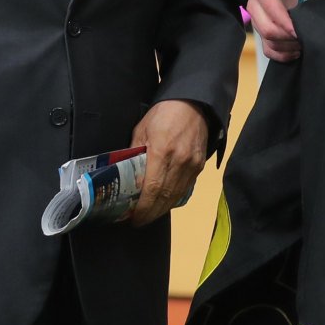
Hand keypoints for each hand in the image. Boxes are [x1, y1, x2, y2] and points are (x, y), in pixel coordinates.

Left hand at [126, 99, 210, 227]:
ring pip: (176, 196)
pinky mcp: (200, 166)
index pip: (152, 189)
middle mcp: (180, 162)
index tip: (132, 218)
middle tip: (138, 221)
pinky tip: (164, 203)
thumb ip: (134, 154)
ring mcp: (193, 165)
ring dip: (162, 209)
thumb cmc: (163, 114)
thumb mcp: (141, 130)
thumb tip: (124, 177)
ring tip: (149, 215)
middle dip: (150, 213)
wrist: (192, 103)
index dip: (143, 208)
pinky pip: (185, 189)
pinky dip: (174, 199)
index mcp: (162, 151)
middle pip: (165, 197)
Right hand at [246, 0, 301, 61]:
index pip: (272, 9)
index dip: (287, 22)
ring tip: (304, 43)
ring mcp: (256, 19)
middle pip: (267, 29)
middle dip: (288, 37)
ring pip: (268, 42)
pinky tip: (296, 51)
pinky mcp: (260, 30)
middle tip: (305, 36)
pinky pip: (267, 49)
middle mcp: (254, 5)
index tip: (301, 29)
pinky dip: (281, 55)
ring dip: (287, 47)